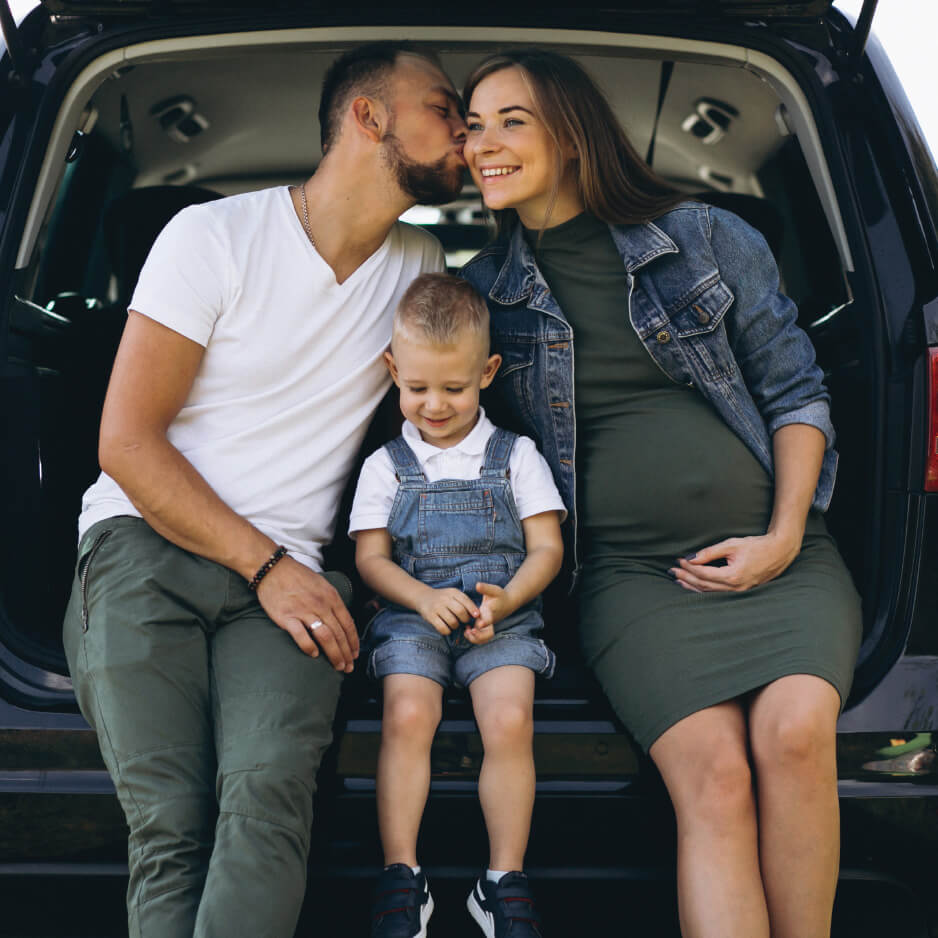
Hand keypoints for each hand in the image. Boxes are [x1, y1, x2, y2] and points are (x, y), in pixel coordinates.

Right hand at [256, 557, 358, 670]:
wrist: (273, 569)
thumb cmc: (298, 578)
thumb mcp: (323, 585)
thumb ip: (333, 603)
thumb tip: (342, 623)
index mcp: (331, 597)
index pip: (347, 624)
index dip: (353, 641)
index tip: (355, 655)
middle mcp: (321, 604)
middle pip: (339, 633)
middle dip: (346, 653)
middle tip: (349, 667)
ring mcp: (304, 611)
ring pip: (325, 636)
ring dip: (334, 654)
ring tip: (337, 666)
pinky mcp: (286, 616)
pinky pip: (301, 635)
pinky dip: (309, 647)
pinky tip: (314, 655)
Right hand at [416, 587, 478, 635]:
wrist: (423, 597)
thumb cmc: (443, 598)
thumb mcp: (453, 594)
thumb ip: (464, 602)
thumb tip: (477, 614)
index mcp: (452, 592)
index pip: (465, 600)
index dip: (472, 609)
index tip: (476, 616)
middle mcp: (444, 599)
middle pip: (460, 611)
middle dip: (465, 619)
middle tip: (464, 621)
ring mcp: (436, 607)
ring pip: (452, 621)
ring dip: (456, 626)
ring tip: (454, 624)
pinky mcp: (430, 616)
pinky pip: (442, 628)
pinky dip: (447, 631)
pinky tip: (447, 628)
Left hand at [463, 581, 513, 644]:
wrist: (507, 603)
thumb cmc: (499, 596)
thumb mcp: (494, 590)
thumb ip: (485, 588)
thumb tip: (477, 585)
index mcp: (492, 612)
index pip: (489, 619)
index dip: (485, 622)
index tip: (480, 624)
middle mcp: (490, 621)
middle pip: (488, 634)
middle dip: (478, 636)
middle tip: (469, 631)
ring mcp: (488, 626)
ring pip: (484, 639)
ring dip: (475, 639)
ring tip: (466, 632)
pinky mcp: (485, 629)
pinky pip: (481, 638)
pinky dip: (474, 638)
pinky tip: (466, 631)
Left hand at [670, 532, 800, 592]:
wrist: (779, 552)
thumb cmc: (756, 546)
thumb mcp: (732, 545)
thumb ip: (710, 552)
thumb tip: (691, 558)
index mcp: (733, 576)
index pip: (703, 574)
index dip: (688, 567)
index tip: (679, 559)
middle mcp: (735, 587)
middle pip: (703, 586)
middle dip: (686, 578)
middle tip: (672, 571)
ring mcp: (738, 592)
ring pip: (709, 592)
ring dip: (692, 586)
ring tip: (678, 580)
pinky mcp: (740, 591)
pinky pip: (717, 593)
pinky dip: (703, 589)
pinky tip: (694, 586)